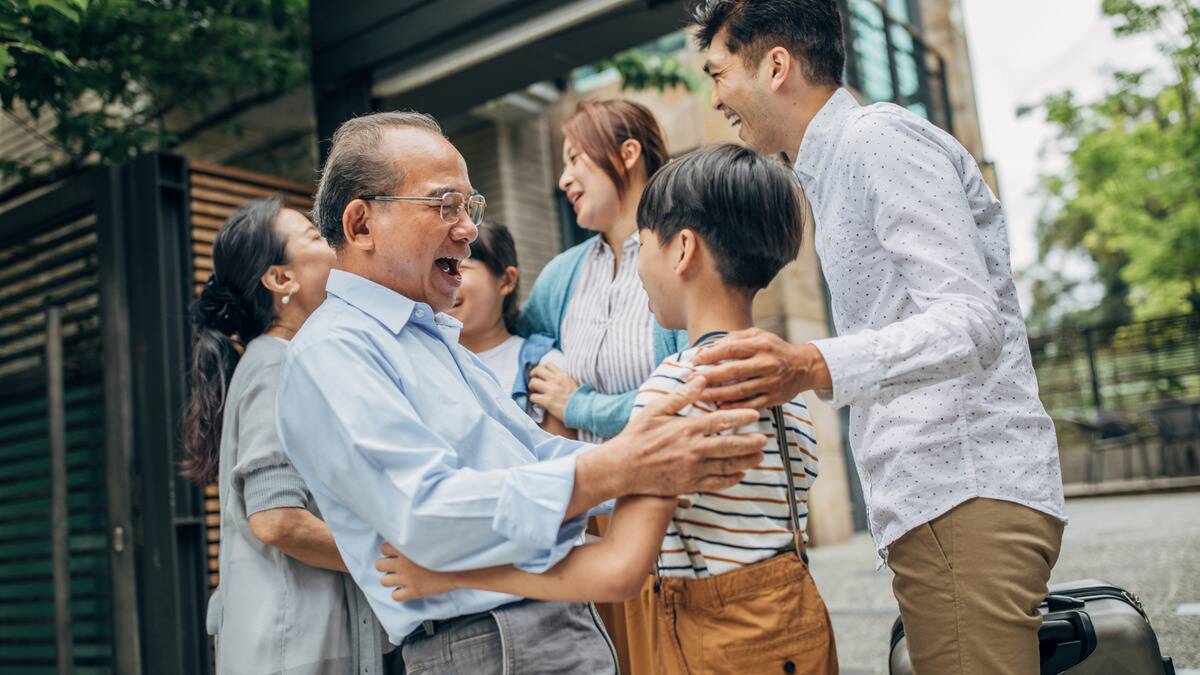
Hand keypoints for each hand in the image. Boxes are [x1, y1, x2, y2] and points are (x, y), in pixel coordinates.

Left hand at [376, 543, 457, 600]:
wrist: (460, 567)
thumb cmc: (448, 551)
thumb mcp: (431, 538)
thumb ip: (416, 538)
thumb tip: (409, 536)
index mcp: (406, 548)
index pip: (383, 548)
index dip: (389, 551)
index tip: (397, 553)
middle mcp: (403, 563)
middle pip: (379, 565)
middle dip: (386, 565)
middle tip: (397, 566)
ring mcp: (407, 579)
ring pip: (384, 581)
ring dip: (391, 579)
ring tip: (401, 578)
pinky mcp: (413, 591)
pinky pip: (395, 596)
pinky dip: (400, 593)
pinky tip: (408, 588)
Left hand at [529, 363, 578, 420]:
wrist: (584, 410)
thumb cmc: (580, 399)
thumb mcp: (573, 384)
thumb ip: (564, 380)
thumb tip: (557, 380)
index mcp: (563, 375)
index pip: (548, 365)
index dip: (541, 369)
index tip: (539, 374)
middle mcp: (556, 380)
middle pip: (537, 371)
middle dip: (533, 376)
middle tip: (534, 383)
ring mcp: (551, 390)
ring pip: (533, 382)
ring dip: (531, 388)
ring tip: (534, 392)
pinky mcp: (548, 401)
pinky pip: (533, 397)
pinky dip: (533, 399)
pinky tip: (536, 402)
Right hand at [595, 375, 767, 497]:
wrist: (622, 467)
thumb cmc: (637, 435)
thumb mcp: (655, 410)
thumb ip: (681, 395)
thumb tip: (701, 379)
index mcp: (687, 429)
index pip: (721, 422)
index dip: (741, 417)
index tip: (756, 414)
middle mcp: (694, 450)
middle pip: (730, 446)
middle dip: (750, 443)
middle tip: (765, 440)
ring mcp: (692, 469)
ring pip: (727, 466)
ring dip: (746, 461)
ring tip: (759, 457)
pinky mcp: (689, 484)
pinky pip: (716, 483)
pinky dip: (731, 479)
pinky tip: (739, 474)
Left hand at [689, 328, 831, 408]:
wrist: (804, 366)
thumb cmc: (775, 349)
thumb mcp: (759, 335)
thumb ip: (735, 338)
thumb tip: (710, 347)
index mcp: (761, 344)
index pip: (730, 349)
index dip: (710, 355)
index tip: (694, 361)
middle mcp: (767, 363)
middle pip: (733, 371)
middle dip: (710, 376)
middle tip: (690, 380)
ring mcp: (771, 382)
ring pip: (740, 390)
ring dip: (718, 394)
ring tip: (700, 396)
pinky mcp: (774, 397)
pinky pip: (751, 404)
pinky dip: (735, 407)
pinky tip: (720, 408)